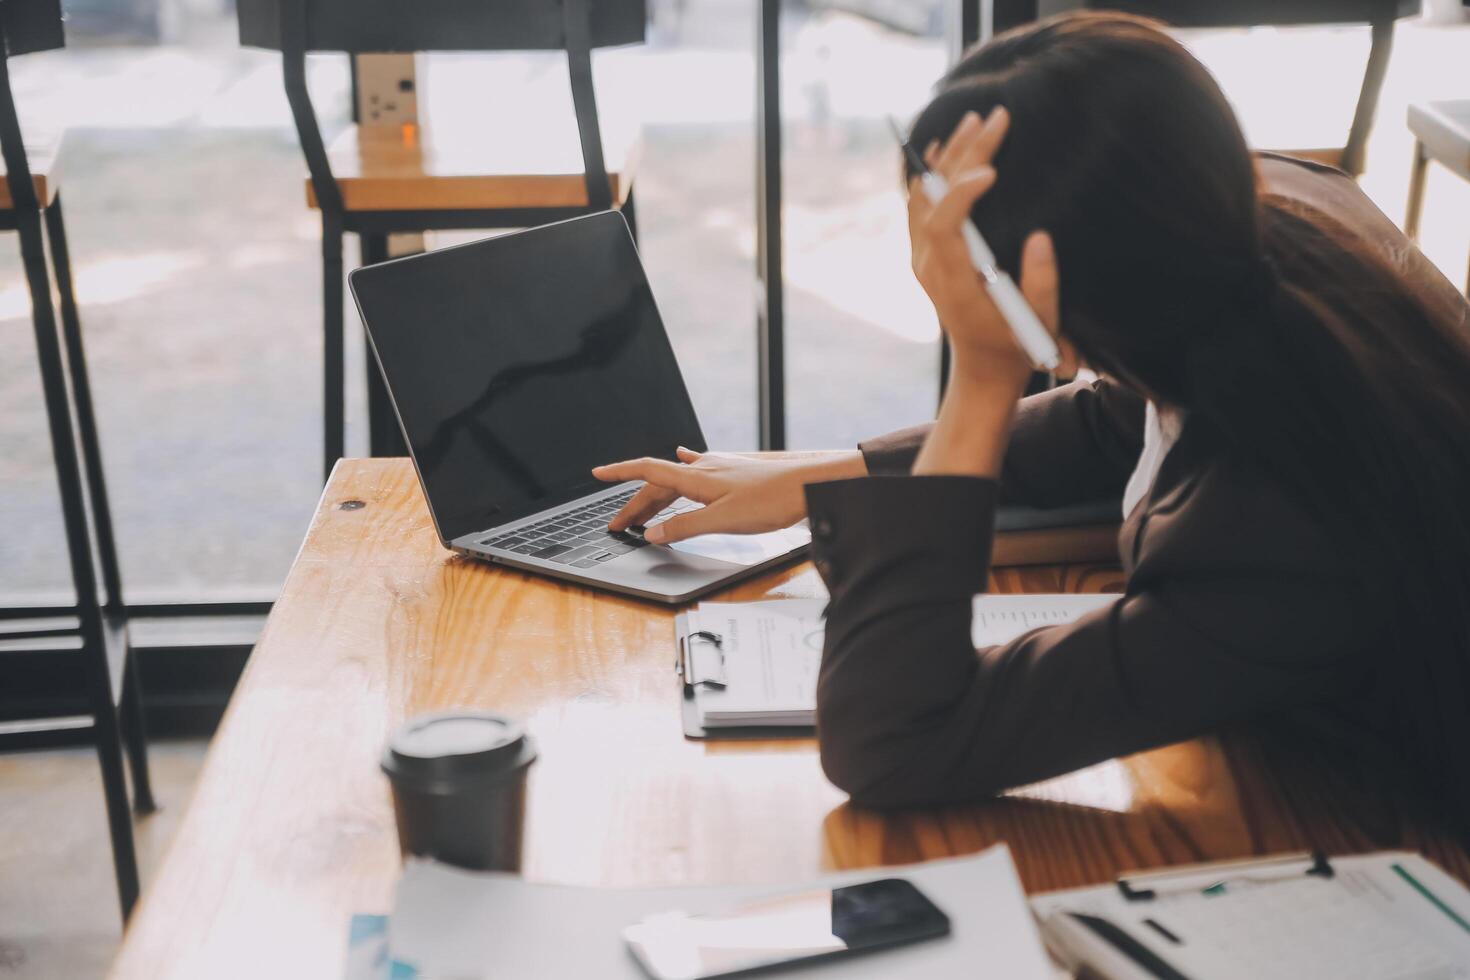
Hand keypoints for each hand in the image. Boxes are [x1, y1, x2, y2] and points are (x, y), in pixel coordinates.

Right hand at [591, 448, 864, 543]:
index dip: (619, 473)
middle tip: (619, 524)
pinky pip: (699, 470)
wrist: (810, 482)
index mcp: (696, 478)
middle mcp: (704, 468)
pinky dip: (684, 472)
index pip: (647, 471)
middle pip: (659, 483)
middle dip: (636, 503)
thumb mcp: (723, 521)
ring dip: (658, 496)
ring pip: (678, 480)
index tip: (596, 474)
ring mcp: (720, 468)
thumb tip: (652, 534)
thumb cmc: (772, 500)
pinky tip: (688, 461)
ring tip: (644, 512)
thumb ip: (685, 527)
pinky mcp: (736, 472)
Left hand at [906, 107, 1068, 388]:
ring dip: (948, 156)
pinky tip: (942, 147)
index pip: (943, 227)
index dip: (961, 195)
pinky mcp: (926, 253)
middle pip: (934, 199)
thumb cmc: (1016, 346)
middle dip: (966, 155)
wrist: (983, 367)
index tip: (992, 171)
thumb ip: (1041, 285)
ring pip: (924, 196)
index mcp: (952, 282)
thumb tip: (1041, 237)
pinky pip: (919, 205)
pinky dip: (931, 173)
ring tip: (973, 120)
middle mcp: (928, 265)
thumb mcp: (1039, 325)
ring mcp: (922, 257)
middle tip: (995, 118)